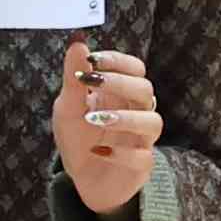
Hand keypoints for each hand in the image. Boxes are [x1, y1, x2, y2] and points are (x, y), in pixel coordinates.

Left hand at [55, 40, 160, 217]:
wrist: (81, 179)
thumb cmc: (78, 138)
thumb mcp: (67, 107)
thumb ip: (73, 78)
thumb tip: (78, 42)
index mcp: (120, 95)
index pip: (135, 68)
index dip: (118, 61)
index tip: (93, 59)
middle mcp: (136, 113)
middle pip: (145, 90)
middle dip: (120, 83)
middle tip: (94, 82)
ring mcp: (141, 140)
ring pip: (153, 122)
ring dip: (125, 118)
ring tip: (95, 119)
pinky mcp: (140, 166)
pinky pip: (143, 157)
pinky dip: (122, 153)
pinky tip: (98, 151)